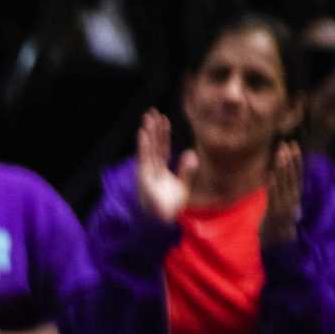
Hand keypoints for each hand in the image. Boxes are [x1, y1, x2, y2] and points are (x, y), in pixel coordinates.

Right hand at [134, 110, 194, 225]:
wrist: (164, 222)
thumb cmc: (170, 208)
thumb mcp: (183, 186)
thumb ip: (186, 170)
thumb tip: (191, 153)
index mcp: (160, 171)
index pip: (161, 148)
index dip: (163, 134)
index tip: (164, 120)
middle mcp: (151, 170)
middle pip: (153, 145)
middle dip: (153, 129)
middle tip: (152, 111)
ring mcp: (146, 173)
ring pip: (148, 149)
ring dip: (148, 132)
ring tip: (148, 117)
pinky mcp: (144, 178)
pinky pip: (144, 158)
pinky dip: (143, 145)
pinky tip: (144, 133)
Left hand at [260, 140, 302, 248]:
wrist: (278, 244)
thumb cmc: (280, 222)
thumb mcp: (286, 204)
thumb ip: (286, 190)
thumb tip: (284, 174)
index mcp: (296, 195)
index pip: (297, 173)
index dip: (296, 159)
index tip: (294, 145)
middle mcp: (292, 199)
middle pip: (291, 176)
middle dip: (289, 159)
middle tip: (285, 143)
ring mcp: (284, 206)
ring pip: (283, 184)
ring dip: (281, 169)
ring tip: (279, 153)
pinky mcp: (274, 213)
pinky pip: (273, 197)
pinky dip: (272, 186)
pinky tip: (270, 175)